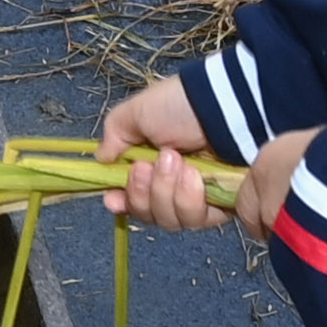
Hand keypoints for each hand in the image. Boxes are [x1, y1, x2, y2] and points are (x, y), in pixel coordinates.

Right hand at [99, 75, 226, 231]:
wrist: (224, 108)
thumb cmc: (178, 106)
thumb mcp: (136, 113)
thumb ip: (114, 137)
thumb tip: (101, 160)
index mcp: (150, 165)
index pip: (131, 199)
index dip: (122, 203)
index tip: (113, 199)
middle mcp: (172, 186)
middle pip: (148, 214)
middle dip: (143, 193)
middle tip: (147, 166)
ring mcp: (196, 198)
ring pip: (170, 220)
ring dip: (166, 191)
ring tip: (177, 161)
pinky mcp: (220, 206)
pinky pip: (196, 219)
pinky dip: (189, 198)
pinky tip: (193, 175)